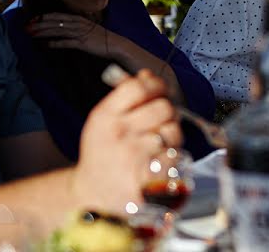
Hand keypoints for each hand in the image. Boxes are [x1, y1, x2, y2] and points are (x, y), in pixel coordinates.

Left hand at [27, 12, 119, 58]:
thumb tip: (64, 26)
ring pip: (58, 31)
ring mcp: (81, 33)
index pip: (58, 15)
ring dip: (43, 32)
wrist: (116, 44)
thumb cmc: (102, 37)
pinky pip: (66, 42)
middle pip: (55, 22)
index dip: (44, 17)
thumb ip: (77, 25)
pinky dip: (55, 43)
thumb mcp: (89, 27)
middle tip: (26, 27)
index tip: (33, 19)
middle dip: (39, 24)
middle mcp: (79, 24)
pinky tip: (46, 45)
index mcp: (79, 19)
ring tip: (31, 34)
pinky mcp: (83, 43)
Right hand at [72, 70, 181, 212]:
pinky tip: (161, 158)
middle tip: (163, 119)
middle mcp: (118, 133)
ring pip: (173, 130)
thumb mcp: (104, 121)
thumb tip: (148, 74)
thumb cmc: (103, 153)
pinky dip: (173, 155)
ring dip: (172, 134)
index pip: (138, 87)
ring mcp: (133, 156)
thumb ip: (125, 96)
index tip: (160, 90)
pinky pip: (175, 155)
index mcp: (105, 116)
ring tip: (162, 140)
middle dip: (168, 110)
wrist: (93, 194)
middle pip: (162, 107)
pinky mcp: (147, 176)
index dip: (156, 85)